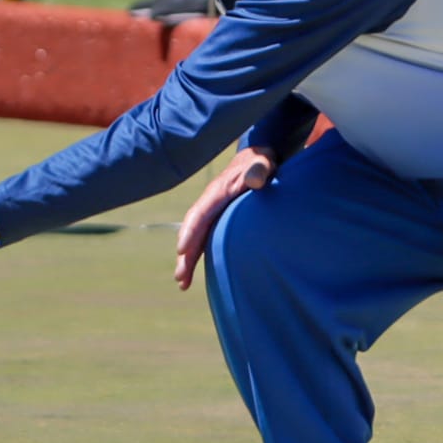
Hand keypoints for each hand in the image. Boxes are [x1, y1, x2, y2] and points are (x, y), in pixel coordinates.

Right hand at [174, 147, 274, 290]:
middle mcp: (209, 204)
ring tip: (183, 284)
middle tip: (180, 277)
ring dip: (188, 260)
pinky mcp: (217, 219)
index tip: (181, 251)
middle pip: (193, 231)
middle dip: (185, 254)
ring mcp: (212, 213)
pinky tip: (194, 274)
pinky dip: (198, 255)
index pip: (200, 214)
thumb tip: (255, 179)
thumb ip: (259, 170)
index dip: (190, 232)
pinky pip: (204, 239)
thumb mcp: (262, 162)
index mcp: (217, 192)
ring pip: (196, 238)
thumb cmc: (261, 162)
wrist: (258, 158)